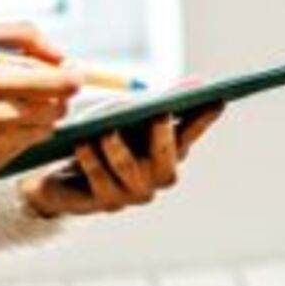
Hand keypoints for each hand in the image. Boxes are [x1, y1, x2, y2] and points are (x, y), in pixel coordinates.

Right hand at [0, 22, 82, 176]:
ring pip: (46, 128)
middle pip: (59, 107)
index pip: (59, 82)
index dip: (73, 76)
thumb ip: (19, 35)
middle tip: (39, 85)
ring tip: (11, 102)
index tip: (73, 72)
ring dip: (41, 114)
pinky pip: (26, 146)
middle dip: (57, 94)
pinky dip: (21, 132)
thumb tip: (61, 53)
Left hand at [20, 105, 223, 219]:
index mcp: (170, 151)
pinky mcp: (105, 203)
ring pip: (130, 169)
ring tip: (107, 131)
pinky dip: (91, 160)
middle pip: (166, 158)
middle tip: (160, 112)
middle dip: (163, 135)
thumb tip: (197, 82)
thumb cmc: (107, 138)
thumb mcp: (132, 116)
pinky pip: (100, 180)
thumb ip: (162, 101)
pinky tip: (82, 144)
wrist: (67, 178)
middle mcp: (158, 176)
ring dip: (118, 148)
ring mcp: (133, 193)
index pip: (192, 133)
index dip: (204, 119)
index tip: (217, 98)